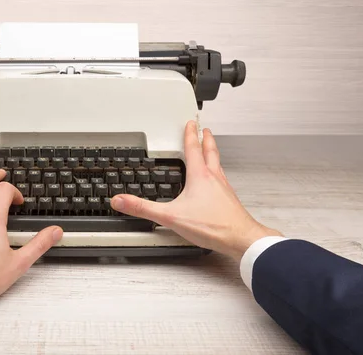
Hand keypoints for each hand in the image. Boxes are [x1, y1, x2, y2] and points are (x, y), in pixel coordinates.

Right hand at [111, 121, 280, 259]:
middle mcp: (214, 178)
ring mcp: (224, 188)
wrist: (241, 239)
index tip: (190, 123)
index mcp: (200, 176)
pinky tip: (217, 182)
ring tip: (211, 150)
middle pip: (210, 152)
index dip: (190, 134)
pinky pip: (223, 180)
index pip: (193, 148)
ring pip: (218, 164)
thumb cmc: (212, 226)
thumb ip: (143, 208)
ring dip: (213, 153)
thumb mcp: (171, 217)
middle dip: (206, 139)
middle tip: (205, 130)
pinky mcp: (230, 200)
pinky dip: (218, 173)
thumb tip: (121, 200)